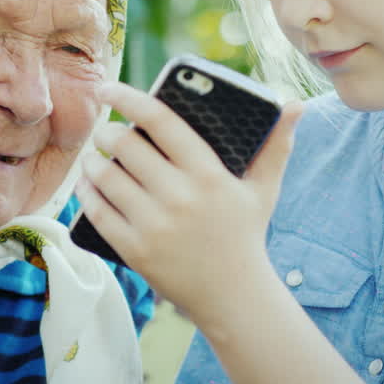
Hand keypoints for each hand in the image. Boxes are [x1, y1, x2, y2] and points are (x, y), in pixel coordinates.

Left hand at [76, 81, 302, 325]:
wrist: (233, 296)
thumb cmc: (245, 233)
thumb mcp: (264, 189)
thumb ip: (277, 146)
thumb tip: (296, 105)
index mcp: (208, 174)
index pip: (160, 121)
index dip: (128, 98)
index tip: (107, 87)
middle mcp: (180, 197)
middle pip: (126, 146)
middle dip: (108, 132)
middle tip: (107, 130)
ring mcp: (155, 225)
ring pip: (106, 177)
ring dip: (93, 161)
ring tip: (94, 155)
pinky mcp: (136, 250)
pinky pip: (98, 212)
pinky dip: (87, 193)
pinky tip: (87, 183)